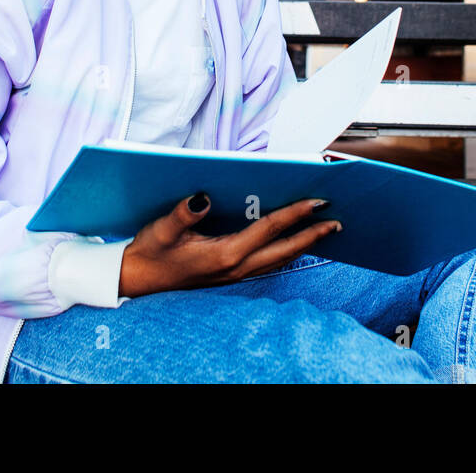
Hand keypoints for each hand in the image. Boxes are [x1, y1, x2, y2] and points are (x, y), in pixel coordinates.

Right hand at [117, 193, 341, 297]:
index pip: (268, 229)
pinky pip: (267, 265)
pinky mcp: (230, 276)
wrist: (138, 278)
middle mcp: (235, 267)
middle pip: (283, 251)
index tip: (317, 202)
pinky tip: (292, 247)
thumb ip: (183, 213)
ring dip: (303, 247)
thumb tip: (205, 197)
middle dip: (312, 236)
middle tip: (337, 222)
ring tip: (324, 233)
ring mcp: (234, 275)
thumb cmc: (151, 251)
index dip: (294, 214)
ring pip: (278, 261)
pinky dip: (286, 254)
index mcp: (224, 254)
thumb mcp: (162, 229)